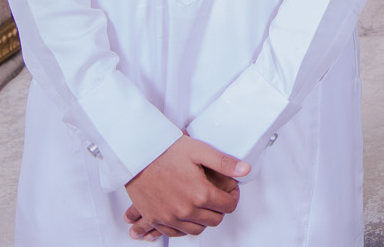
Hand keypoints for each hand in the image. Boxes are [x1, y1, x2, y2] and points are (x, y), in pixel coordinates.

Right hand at [123, 135, 246, 236]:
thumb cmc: (167, 150)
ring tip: (202, 205)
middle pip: (214, 220)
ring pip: (196, 229)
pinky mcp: (155, 219)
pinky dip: (184, 227)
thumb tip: (245, 170)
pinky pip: (175, 233)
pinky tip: (186, 215)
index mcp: (200, 194)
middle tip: (217, 197)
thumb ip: (225, 163)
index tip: (229, 191)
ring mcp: (169, 217)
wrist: (138, 155)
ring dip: (203, 219)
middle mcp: (186, 210)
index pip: (228, 206)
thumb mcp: (201, 151)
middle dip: (219, 209)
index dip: (232, 197)